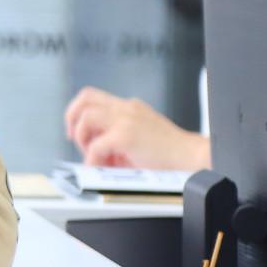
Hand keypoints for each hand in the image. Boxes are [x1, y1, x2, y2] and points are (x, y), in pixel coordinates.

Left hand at [64, 86, 210, 169]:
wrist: (194, 158)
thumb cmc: (172, 153)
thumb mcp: (142, 136)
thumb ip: (118, 137)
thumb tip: (95, 152)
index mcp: (130, 107)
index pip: (94, 97)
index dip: (79, 112)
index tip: (78, 131)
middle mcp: (126, 108)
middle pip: (85, 98)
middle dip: (72, 118)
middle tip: (75, 139)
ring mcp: (126, 120)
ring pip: (86, 118)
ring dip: (83, 140)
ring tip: (94, 157)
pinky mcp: (125, 136)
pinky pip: (95, 146)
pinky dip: (92, 159)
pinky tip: (101, 169)